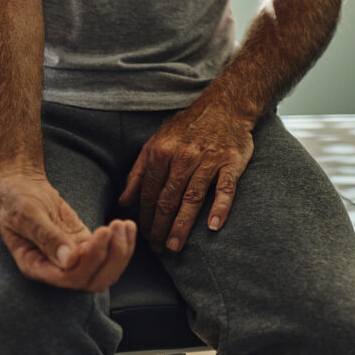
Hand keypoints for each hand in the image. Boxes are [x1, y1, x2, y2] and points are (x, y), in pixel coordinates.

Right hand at [0, 169, 134, 291]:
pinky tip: (127, 225)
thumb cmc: (16, 199)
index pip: (69, 277)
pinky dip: (122, 243)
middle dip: (111, 258)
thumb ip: (46, 237)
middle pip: (92, 281)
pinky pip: (107, 255)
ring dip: (120, 252)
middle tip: (116, 227)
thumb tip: (69, 261)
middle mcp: (54, 270)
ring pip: (104, 271)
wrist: (18, 186)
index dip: (91, 260)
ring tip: (125, 225)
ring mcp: (71, 260)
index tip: (103, 231)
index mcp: (35, 266)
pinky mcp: (83, 247)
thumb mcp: (27, 214)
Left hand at [119, 99, 252, 253]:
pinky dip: (219, 208)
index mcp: (161, 152)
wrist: (224, 106)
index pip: (148, 192)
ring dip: (182, 226)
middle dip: (159, 227)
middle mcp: (182, 157)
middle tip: (157, 248)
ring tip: (174, 246)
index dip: (144, 216)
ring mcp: (208, 160)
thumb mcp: (155, 143)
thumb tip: (123, 201)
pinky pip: (225, 189)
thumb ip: (138, 172)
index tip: (144, 235)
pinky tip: (212, 227)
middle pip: (167, 200)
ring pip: (191, 199)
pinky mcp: (231, 163)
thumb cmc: (186, 128)